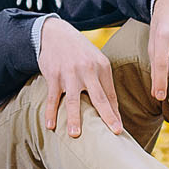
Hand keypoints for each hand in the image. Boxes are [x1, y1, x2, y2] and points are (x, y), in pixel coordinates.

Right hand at [37, 17, 121, 137]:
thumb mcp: (95, 61)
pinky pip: (52, 97)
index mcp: (102, 67)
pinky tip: (50, 125)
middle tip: (114, 132)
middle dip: (107, 116)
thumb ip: (102, 82)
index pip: (110, 95)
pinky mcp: (53, 75)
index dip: (114, 113)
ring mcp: (69, 73)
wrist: (55, 33)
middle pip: (99, 97)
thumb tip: (112, 108)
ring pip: (72, 100)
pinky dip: (51, 111)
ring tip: (75, 135)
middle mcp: (87, 70)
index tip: (119, 130)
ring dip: (74, 118)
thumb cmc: (79, 52)